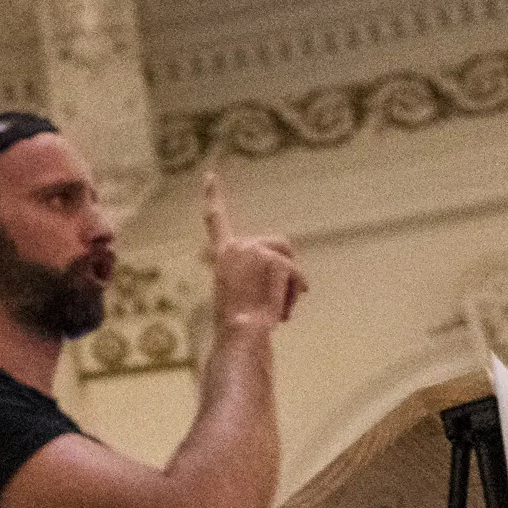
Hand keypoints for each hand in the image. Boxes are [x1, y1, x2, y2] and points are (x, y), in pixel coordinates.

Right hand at [200, 173, 304, 331]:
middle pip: (277, 245)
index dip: (213, 196)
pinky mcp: (273, 259)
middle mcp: (237, 246)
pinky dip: (294, 293)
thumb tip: (276, 282)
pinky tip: (280, 309)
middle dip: (286, 269)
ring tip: (274, 307)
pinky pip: (296, 275)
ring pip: (289, 260)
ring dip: (291, 284)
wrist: (240, 333)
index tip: (210, 175)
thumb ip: (252, 275)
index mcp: (223, 255)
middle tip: (275, 299)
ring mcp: (255, 250)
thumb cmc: (238, 324)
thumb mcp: (238, 292)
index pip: (216, 220)